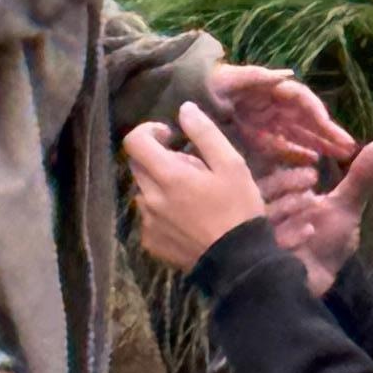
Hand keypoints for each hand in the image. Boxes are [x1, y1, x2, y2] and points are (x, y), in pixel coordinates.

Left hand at [126, 103, 270, 269]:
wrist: (238, 262)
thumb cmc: (238, 209)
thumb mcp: (232, 165)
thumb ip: (205, 134)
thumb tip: (184, 109)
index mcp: (168, 176)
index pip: (134, 141)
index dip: (148, 130)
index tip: (170, 136)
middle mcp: (149, 198)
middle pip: (137, 165)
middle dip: (159, 158)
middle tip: (191, 168)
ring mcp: (148, 223)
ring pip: (144, 190)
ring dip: (161, 185)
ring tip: (192, 196)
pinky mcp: (151, 243)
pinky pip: (148, 217)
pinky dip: (162, 211)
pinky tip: (188, 219)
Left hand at [206, 61, 353, 171]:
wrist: (182, 105)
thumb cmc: (208, 89)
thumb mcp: (230, 80)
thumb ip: (257, 77)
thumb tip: (286, 75)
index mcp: (268, 90)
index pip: (300, 100)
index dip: (316, 113)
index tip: (330, 129)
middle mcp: (271, 106)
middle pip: (305, 119)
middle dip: (326, 133)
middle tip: (347, 149)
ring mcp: (265, 123)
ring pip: (297, 134)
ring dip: (318, 145)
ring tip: (339, 158)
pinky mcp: (256, 139)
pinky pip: (281, 147)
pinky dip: (296, 155)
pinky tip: (311, 166)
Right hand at [260, 139, 372, 297]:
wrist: (319, 281)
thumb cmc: (327, 242)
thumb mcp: (345, 207)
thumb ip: (359, 179)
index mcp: (276, 194)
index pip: (270, 173)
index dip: (289, 170)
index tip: (314, 170)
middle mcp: (260, 212)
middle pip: (263, 191)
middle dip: (288, 186)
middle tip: (312, 184)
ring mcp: (256, 235)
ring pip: (263, 214)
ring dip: (290, 208)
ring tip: (313, 207)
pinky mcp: (257, 256)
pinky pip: (265, 242)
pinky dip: (290, 234)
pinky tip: (310, 232)